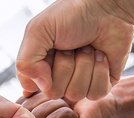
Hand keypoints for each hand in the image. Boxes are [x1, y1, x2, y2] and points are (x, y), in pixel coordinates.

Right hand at [17, 0, 133, 99]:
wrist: (106, 8)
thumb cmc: (72, 15)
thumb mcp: (38, 31)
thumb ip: (26, 62)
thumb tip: (42, 88)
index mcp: (39, 66)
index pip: (31, 88)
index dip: (40, 71)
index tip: (49, 51)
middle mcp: (58, 78)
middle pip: (54, 92)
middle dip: (65, 66)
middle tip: (71, 46)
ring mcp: (80, 83)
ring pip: (75, 94)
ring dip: (83, 65)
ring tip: (87, 48)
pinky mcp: (101, 85)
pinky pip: (96, 93)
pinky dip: (99, 71)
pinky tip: (100, 55)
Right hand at [20, 91, 119, 117]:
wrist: (105, 94)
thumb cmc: (78, 84)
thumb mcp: (47, 83)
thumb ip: (29, 90)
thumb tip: (21, 94)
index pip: (17, 106)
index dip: (32, 93)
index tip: (50, 90)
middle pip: (25, 112)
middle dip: (45, 96)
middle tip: (62, 97)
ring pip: (37, 117)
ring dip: (57, 102)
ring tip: (69, 104)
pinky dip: (65, 112)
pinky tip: (75, 114)